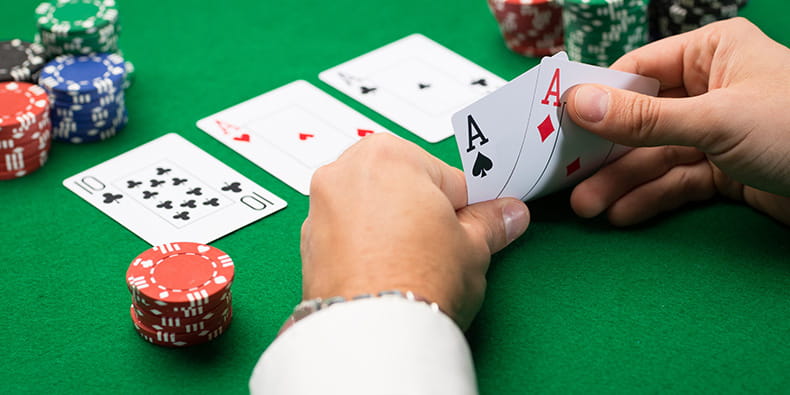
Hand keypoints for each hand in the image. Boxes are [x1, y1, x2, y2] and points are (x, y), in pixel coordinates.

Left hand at [301, 134, 528, 329]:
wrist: (373, 334)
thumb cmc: (419, 281)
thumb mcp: (472, 248)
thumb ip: (490, 223)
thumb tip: (508, 214)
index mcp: (388, 154)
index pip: (446, 176)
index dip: (465, 207)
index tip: (471, 225)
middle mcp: (345, 171)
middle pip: (402, 185)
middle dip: (422, 212)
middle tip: (441, 249)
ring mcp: (320, 207)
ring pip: (372, 209)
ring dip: (392, 228)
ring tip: (412, 265)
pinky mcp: (307, 243)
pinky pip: (347, 234)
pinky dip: (365, 247)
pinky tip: (385, 273)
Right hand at [564, 18, 789, 225]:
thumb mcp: (715, 119)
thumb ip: (644, 118)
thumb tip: (578, 104)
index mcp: (712, 53)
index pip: (639, 71)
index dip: (598, 98)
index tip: (558, 123)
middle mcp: (711, 88)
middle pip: (642, 119)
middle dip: (608, 152)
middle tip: (569, 178)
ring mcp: (717, 132)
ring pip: (656, 155)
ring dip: (622, 182)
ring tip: (588, 207)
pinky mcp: (725, 170)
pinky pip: (678, 181)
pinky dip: (652, 197)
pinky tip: (623, 214)